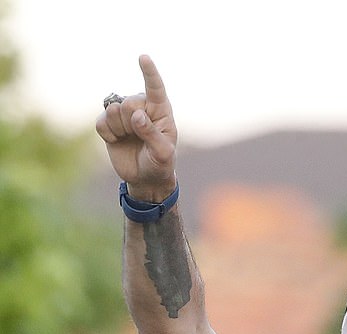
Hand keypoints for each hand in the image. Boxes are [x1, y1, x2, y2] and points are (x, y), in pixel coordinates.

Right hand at [95, 55, 176, 201]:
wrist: (145, 178)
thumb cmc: (160, 164)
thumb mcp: (162, 153)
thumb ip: (152, 134)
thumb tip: (137, 115)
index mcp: (160, 110)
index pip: (155, 87)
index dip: (149, 72)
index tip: (143, 58)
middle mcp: (141, 106)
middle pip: (128, 103)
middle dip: (131, 123)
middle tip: (139, 137)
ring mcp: (123, 114)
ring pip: (113, 110)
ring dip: (120, 129)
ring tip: (129, 138)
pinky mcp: (109, 123)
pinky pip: (101, 122)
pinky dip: (108, 134)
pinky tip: (117, 140)